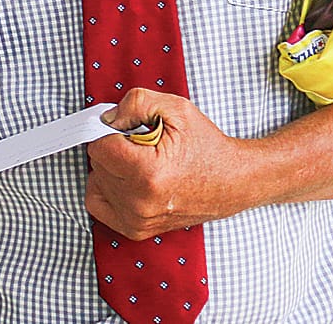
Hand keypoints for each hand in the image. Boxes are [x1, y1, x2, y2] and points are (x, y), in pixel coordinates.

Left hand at [86, 88, 254, 239]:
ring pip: (97, 181)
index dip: (113, 130)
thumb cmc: (207, 146)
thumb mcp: (175, 108)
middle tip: (143, 147)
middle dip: (115, 148)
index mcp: (148, 173)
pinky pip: (97, 203)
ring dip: (113, 168)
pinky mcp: (136, 229)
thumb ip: (134, 103)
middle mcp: (140, 202)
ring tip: (142, 163)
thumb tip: (106, 120)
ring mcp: (138, 220)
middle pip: (97, 162)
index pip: (98, 145)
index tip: (130, 130)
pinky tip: (129, 179)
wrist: (235, 181)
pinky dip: (107, 187)